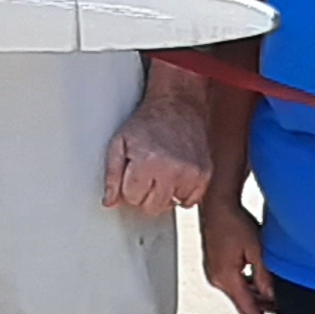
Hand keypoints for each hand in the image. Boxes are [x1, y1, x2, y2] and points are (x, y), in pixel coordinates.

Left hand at [101, 78, 213, 215]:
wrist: (178, 105)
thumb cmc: (148, 123)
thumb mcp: (120, 142)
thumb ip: (112, 175)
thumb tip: (109, 202)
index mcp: (147, 162)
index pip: (132, 198)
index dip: (130, 186)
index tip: (134, 172)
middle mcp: (171, 170)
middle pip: (152, 207)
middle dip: (146, 194)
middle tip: (147, 174)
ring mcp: (191, 173)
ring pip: (171, 205)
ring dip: (164, 193)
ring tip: (162, 172)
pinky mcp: (204, 175)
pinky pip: (190, 202)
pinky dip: (182, 193)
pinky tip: (176, 176)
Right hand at [196, 188, 277, 313]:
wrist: (217, 204)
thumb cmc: (233, 220)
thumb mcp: (256, 250)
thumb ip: (264, 275)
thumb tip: (271, 295)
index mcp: (226, 277)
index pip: (247, 308)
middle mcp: (217, 278)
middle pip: (243, 302)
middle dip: (261, 310)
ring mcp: (215, 272)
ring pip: (239, 293)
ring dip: (255, 297)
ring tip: (274, 298)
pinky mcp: (216, 266)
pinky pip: (234, 283)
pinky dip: (248, 286)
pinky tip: (260, 282)